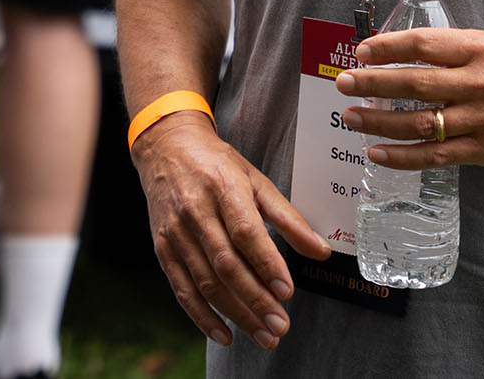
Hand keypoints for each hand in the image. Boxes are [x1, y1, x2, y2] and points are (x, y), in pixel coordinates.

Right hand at [132, 111, 327, 348]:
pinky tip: (225, 334)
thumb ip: (289, 218)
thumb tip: (320, 251)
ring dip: (235, 314)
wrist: (166, 148)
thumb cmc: (217, 165)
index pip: (245, 232)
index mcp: (223, 187)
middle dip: (255, 300)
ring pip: (206, 282)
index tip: (287, 292)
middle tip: (280, 326)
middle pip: (226, 264)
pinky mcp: (162, 249)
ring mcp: (175, 232)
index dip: (266, 264)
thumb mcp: (257, 180)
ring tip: (263, 334)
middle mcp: (195, 211)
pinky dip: (202, 316)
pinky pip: (182, 289)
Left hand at [335, 28, 483, 169]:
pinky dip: (403, 156)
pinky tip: (378, 153)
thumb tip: (405, 53)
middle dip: (373, 84)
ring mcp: (482, 119)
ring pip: (420, 123)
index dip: (388, 47)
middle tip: (344, 82)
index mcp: (482, 49)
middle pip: (415, 83)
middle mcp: (480, 83)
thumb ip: (456, 50)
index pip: (425, 45)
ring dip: (379, 122)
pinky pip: (436, 155)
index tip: (362, 51)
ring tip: (351, 118)